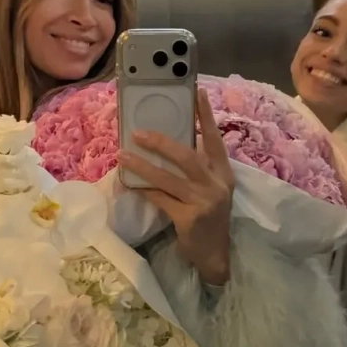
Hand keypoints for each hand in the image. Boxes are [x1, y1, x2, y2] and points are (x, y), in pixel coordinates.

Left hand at [119, 87, 233, 284]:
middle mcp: (217, 184)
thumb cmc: (208, 218)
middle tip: (139, 132)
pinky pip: (160, 198)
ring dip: (144, 165)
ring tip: (123, 155)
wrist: (214, 255)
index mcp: (223, 173)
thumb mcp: (211, 190)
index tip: (196, 92)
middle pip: (189, 156)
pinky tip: (128, 182)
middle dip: (162, 142)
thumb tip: (168, 144)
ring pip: (170, 177)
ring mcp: (204, 202)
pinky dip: (143, 189)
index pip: (214, 139)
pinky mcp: (189, 218)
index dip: (205, 116)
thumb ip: (198, 169)